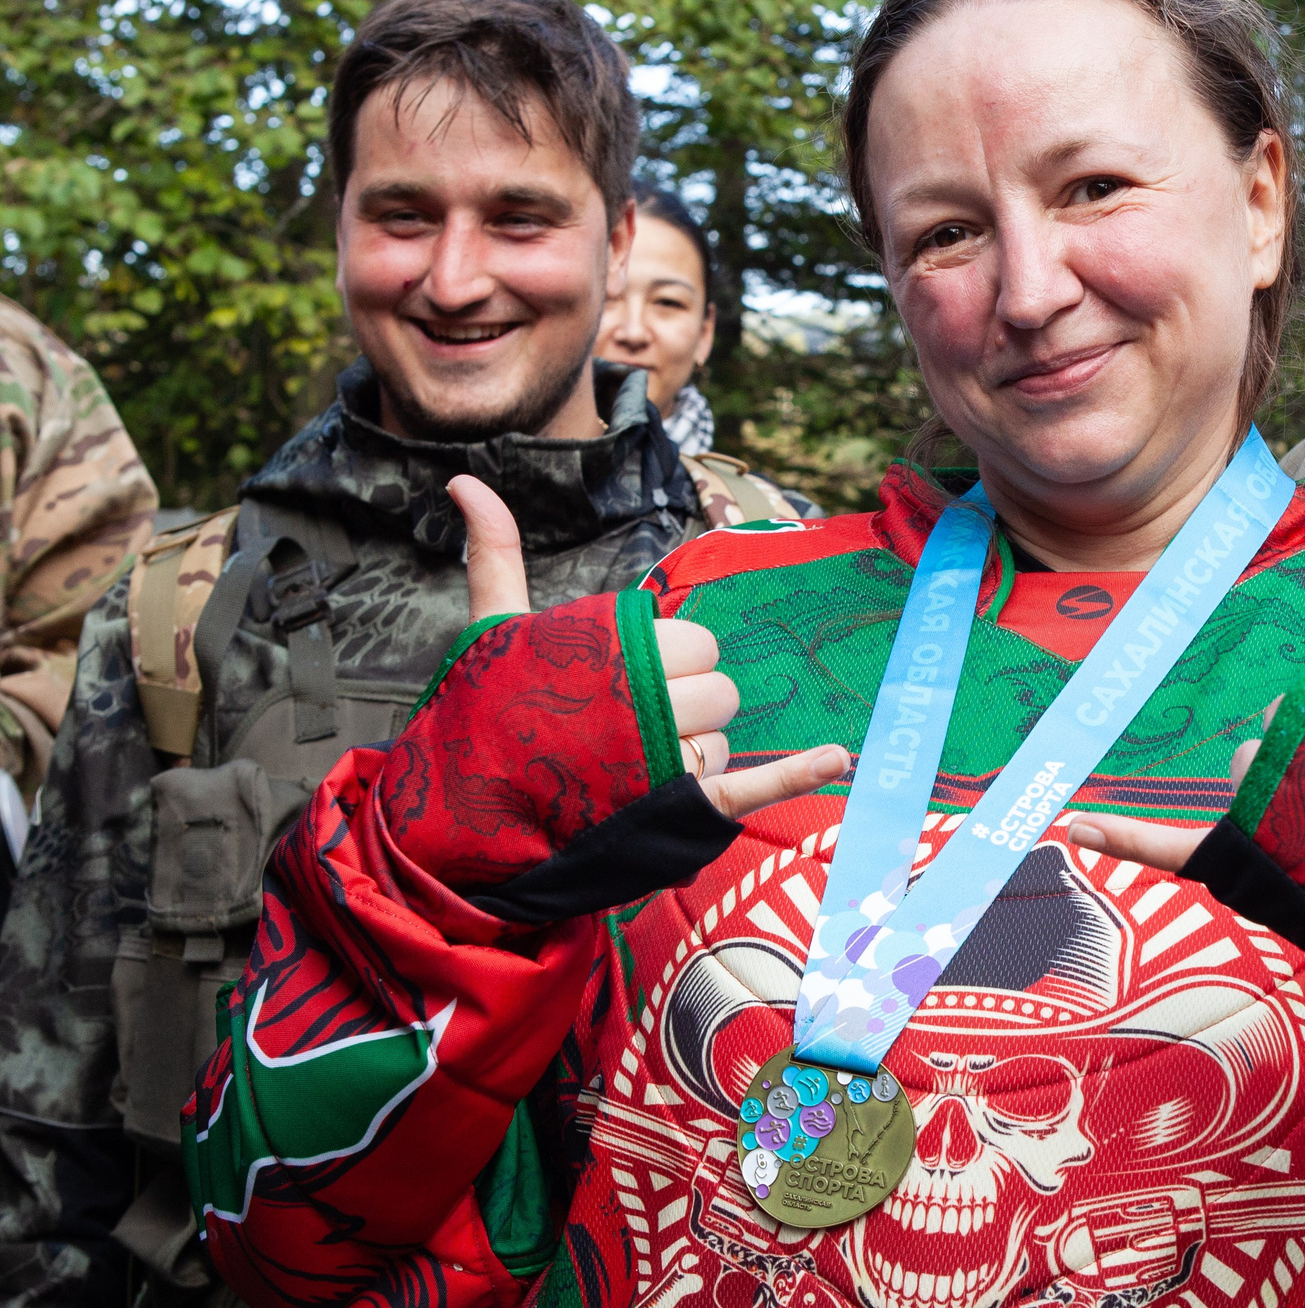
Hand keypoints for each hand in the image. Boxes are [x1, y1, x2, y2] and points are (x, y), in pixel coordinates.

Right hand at [448, 478, 846, 818]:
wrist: (463, 823)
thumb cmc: (485, 721)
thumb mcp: (491, 630)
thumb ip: (496, 555)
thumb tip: (466, 483)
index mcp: (617, 651)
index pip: (695, 643)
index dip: (670, 663)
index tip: (627, 683)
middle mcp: (648, 701)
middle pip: (719, 691)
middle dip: (686, 707)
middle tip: (630, 729)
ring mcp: (665, 758)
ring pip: (721, 742)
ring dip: (688, 755)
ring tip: (627, 773)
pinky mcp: (678, 809)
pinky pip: (753, 786)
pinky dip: (799, 772)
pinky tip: (838, 756)